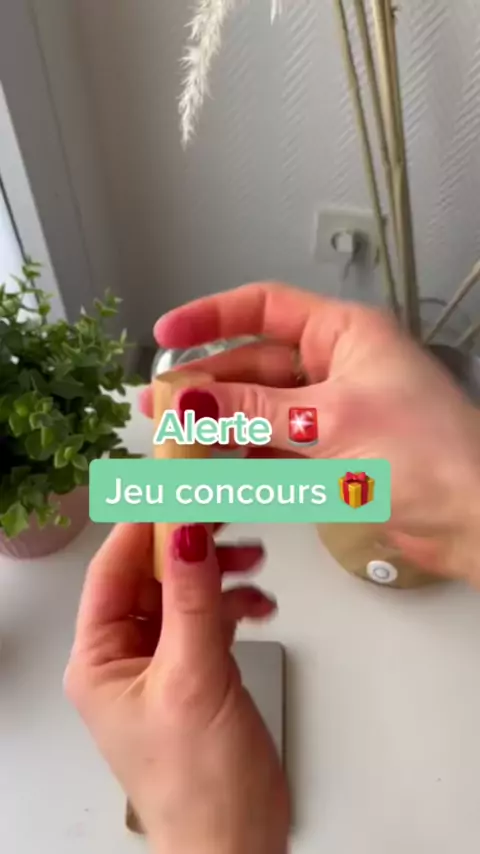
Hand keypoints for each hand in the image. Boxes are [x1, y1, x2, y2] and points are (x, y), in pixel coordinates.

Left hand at [65, 523, 288, 853]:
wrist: (238, 841)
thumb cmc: (198, 783)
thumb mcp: (192, 678)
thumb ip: (192, 600)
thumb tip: (186, 532)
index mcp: (100, 657)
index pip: (114, 569)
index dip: (144, 523)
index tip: (176, 484)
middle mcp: (127, 654)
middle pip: (153, 574)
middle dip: (190, 545)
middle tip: (224, 510)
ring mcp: (165, 660)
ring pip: (187, 590)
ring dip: (220, 572)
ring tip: (253, 561)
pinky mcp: (199, 668)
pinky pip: (213, 615)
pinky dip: (237, 602)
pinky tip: (260, 606)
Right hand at [140, 281, 479, 583]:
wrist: (474, 519)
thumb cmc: (430, 453)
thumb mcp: (330, 421)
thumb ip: (254, 410)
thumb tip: (191, 398)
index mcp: (343, 334)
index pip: (264, 308)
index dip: (211, 317)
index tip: (167, 334)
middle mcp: (334, 367)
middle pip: (253, 365)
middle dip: (206, 384)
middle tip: (160, 406)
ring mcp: (331, 413)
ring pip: (259, 410)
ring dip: (219, 424)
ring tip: (174, 440)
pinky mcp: (330, 455)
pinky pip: (273, 448)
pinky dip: (242, 458)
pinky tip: (210, 467)